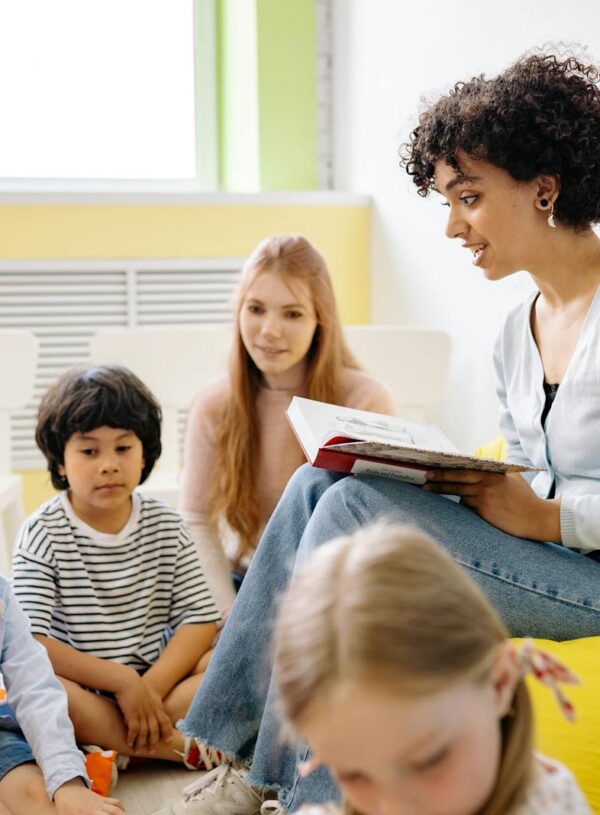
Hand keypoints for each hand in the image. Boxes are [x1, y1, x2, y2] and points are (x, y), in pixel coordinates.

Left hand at [54, 778, 123, 813]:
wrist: (67, 789)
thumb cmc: (64, 807)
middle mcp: (97, 809)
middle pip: (114, 813)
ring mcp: (101, 803)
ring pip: (117, 808)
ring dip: (122, 814)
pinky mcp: (102, 799)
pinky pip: (115, 802)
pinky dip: (121, 807)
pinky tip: (122, 812)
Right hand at [113, 668, 172, 753]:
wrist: (128, 681)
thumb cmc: (136, 686)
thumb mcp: (148, 694)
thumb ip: (151, 703)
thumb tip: (150, 711)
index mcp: (157, 705)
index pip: (165, 721)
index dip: (167, 732)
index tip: (168, 741)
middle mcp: (151, 710)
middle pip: (155, 730)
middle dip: (154, 742)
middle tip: (152, 751)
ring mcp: (143, 712)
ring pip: (145, 732)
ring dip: (141, 743)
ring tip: (138, 751)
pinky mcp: (132, 714)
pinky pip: (134, 730)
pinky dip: (132, 737)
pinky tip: (129, 743)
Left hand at [423, 470, 560, 540]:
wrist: (537, 518)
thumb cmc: (525, 498)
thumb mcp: (512, 478)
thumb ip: (495, 472)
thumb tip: (478, 465)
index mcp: (493, 472)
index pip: (466, 467)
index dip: (449, 467)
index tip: (434, 465)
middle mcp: (488, 483)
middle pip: (457, 479)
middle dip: (438, 478)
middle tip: (425, 477)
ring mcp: (485, 497)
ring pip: (459, 493)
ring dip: (444, 491)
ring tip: (428, 489)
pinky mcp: (484, 511)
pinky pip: (467, 506)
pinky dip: (464, 505)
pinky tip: (464, 504)